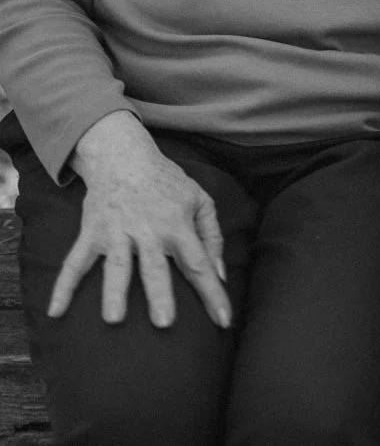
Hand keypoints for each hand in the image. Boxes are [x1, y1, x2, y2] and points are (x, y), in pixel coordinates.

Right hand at [49, 111, 230, 328]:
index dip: (213, 292)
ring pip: (117, 266)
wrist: (124, 155)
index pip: (199, 263)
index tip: (224, 320)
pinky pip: (76, 261)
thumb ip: (212, 236)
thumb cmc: (167, 182)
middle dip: (159, 294)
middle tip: (164, 323)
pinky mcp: (92, 232)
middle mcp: (148, 230)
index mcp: (178, 224)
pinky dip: (64, 286)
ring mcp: (118, 232)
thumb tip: (220, 273)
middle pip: (155, 267)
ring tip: (114, 319)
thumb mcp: (199, 199)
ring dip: (115, 291)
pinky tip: (55, 311)